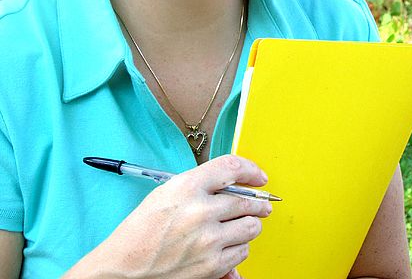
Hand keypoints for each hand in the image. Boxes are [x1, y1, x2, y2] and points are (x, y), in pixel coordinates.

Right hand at [65, 155, 269, 278]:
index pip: (231, 168)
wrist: (125, 269)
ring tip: (240, 224)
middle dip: (257, 202)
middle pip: (247, 201)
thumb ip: (201, 184)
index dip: (251, 170)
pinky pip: (242, 252)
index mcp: (187, 187)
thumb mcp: (167, 192)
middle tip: (261, 204)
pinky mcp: (211, 266)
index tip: (258, 176)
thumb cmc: (142, 230)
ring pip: (250, 227)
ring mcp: (208, 241)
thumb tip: (235, 184)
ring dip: (249, 225)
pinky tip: (227, 243)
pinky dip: (239, 248)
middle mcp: (200, 212)